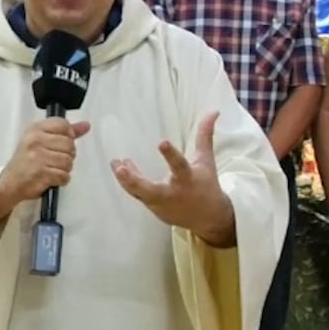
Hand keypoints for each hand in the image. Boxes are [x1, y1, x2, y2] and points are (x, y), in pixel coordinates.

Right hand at [0, 118, 90, 217]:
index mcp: (35, 129)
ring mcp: (37, 156)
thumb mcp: (41, 141)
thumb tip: (85, 126)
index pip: (63, 125)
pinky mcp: (40, 173)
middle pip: (69, 144)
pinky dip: (61, 180)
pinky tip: (52, 178)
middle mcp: (35, 140)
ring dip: (64, 169)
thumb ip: (64, 132)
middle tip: (55, 160)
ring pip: (68, 161)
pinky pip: (64, 176)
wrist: (9, 183)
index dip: (68, 136)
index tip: (61, 144)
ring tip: (53, 170)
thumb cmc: (26, 162)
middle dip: (67, 155)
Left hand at [111, 112, 234, 245]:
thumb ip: (205, 135)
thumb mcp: (206, 160)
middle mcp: (172, 193)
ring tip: (115, 163)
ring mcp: (161, 204)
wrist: (208, 218)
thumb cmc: (206, 185)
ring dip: (125, 179)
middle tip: (121, 167)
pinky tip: (120, 168)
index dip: (170, 155)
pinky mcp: (154, 209)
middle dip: (135, 180)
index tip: (161, 142)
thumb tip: (213, 111)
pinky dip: (129, 183)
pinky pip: (138, 194)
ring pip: (139, 193)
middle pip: (151, 190)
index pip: (179, 166)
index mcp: (187, 179)